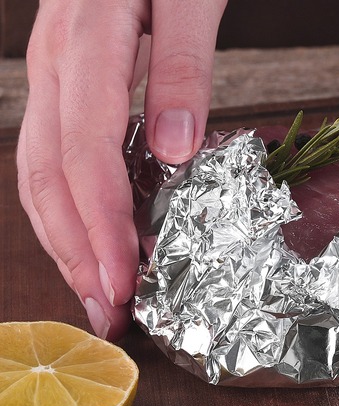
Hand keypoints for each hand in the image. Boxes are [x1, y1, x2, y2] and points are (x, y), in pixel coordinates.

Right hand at [17, 0, 226, 339]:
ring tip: (95, 286)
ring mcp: (51, 66)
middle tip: (108, 311)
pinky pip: (52, 146)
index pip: (88, 153)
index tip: (126, 280)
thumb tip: (173, 151)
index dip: (103, 224)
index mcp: (87, 41)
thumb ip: (180, 64)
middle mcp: (54, 60)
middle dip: (76, 248)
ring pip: (39, 165)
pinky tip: (90, 226)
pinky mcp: (65, 72)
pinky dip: (67, 198)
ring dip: (63, 234)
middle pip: (48, 172)